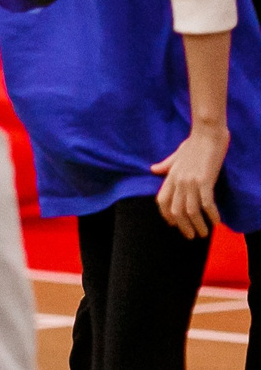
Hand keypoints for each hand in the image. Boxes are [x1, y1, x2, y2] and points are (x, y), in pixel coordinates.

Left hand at [152, 123, 227, 237]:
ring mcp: (190, 182)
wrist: (207, 133)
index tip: (174, 225)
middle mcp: (178, 181)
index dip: (167, 215)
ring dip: (197, 225)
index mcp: (170, 176)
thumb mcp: (176, 155)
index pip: (162, 201)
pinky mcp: (204, 180)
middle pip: (176, 210)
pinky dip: (211, 214)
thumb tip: (152, 169)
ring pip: (190, 210)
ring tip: (204, 234)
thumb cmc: (194, 143)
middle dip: (183, 226)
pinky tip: (217, 222)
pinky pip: (206, 203)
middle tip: (191, 236)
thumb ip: (165, 165)